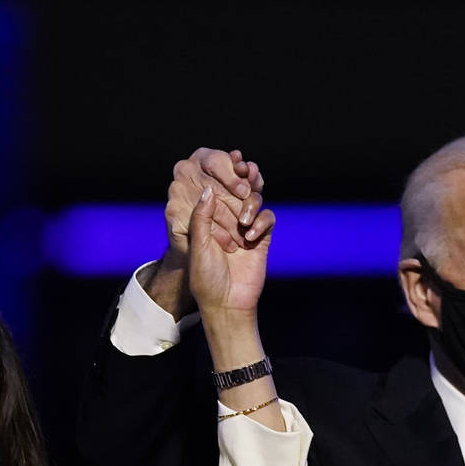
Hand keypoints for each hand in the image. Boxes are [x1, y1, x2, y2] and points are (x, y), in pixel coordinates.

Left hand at [149, 149, 268, 318]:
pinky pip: (267, 219)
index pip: (217, 189)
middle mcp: (227, 219)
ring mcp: (245, 228)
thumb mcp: (198, 244)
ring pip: (255, 200)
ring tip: (243, 219)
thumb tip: (209, 189)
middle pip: (240, 189)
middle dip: (243, 179)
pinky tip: (249, 235)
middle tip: (246, 171)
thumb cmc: (205, 277)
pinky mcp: (261, 238)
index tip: (229, 161)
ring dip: (251, 203)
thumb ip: (202, 217)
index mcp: (208, 218)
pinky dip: (261, 222)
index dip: (223, 174)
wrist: (226, 304)